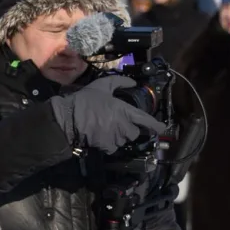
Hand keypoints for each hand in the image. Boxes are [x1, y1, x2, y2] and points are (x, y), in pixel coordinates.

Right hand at [50, 76, 167, 152]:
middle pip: (135, 133)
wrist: (67, 118)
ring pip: (124, 141)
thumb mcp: (102, 86)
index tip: (162, 128)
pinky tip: (102, 138)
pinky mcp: (105, 146)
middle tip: (120, 125)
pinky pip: (113, 147)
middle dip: (130, 130)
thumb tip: (133, 82)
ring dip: (119, 137)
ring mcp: (114, 137)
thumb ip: (120, 82)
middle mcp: (123, 125)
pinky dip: (110, 144)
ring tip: (109, 131)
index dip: (156, 125)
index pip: (146, 120)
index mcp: (125, 111)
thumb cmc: (85, 101)